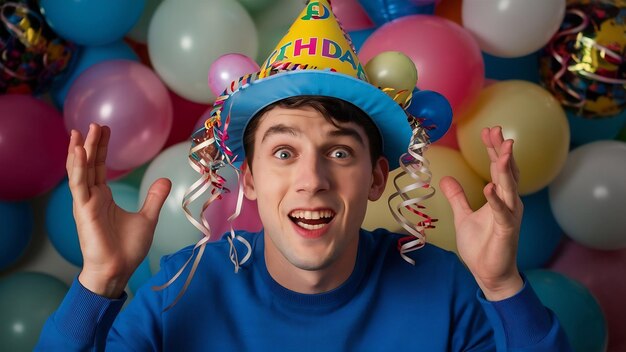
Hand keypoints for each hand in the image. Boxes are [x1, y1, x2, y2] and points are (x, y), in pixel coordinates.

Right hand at [67, 124, 170, 297]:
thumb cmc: (128, 248)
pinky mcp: (83, 211)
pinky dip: (78, 168)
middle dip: (91, 144)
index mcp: (103, 197)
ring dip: (79, 151)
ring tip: (80, 131)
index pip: (99, 167)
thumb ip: (154, 198)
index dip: (100, 148)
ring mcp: (85, 203)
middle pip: (89, 164)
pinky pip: (79, 185)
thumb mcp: (147, 217)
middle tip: (94, 123)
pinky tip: (79, 152)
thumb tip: (164, 179)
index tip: (104, 129)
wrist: (118, 270)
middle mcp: (91, 197)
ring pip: (80, 171)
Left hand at [440, 126, 523, 300]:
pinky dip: (496, 201)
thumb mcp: (463, 216)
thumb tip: (446, 178)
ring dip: (505, 170)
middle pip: (506, 172)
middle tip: (497, 130)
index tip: (489, 131)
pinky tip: (489, 188)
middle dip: (501, 151)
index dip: (493, 150)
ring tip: (501, 152)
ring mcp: (509, 216)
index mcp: (500, 197)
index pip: (498, 168)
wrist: (489, 273)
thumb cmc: (481, 245)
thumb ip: (457, 197)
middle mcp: (509, 203)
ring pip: (508, 188)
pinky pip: (502, 213)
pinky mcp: (506, 230)